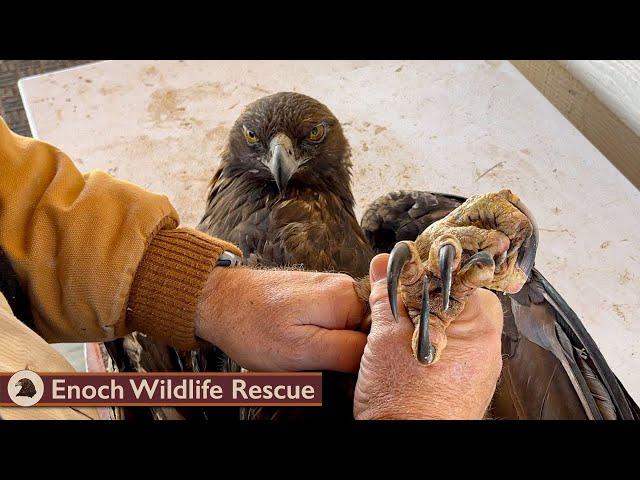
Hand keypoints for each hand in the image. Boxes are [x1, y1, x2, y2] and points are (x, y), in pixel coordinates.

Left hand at [195, 267, 366, 371]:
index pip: (377, 337)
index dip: (358, 359)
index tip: (330, 366)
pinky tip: (290, 339)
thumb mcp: (301, 351)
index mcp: (347, 298)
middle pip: (362, 331)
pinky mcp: (314, 293)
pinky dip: (313, 337)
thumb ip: (347, 352)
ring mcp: (329, 287)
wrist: (218, 300)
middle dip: (338, 352)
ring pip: (343, 330)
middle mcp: (343, 285)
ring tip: (294, 348)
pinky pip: (328, 322)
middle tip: (307, 361)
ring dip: (324, 346)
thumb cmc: (252, 327)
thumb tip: (378, 356)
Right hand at [354, 254, 502, 419]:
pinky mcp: (468, 385)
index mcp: (477, 327)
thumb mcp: (385, 337)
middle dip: (429, 297)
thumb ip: (386, 296)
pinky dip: (434, 344)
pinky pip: (455, 350)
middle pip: (458, 300)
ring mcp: (480, 369)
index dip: (429, 268)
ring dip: (430, 321)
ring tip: (403, 331)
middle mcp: (487, 347)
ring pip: (454, 325)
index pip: (459, 276)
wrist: (404, 442)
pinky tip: (411, 353)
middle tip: (402, 302)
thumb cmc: (400, 401)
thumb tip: (383, 265)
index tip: (408, 268)